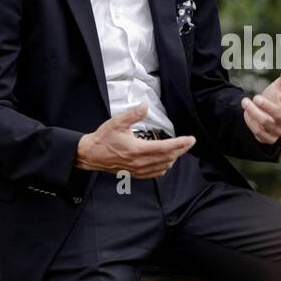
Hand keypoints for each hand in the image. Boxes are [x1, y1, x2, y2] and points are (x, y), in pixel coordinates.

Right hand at [74, 103, 194, 177]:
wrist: (91, 155)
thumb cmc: (103, 138)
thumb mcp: (117, 122)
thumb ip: (133, 114)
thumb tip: (145, 106)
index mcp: (137, 149)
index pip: (165, 147)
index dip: (180, 144)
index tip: (190, 139)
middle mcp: (139, 162)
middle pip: (168, 158)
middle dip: (181, 150)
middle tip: (189, 142)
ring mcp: (138, 169)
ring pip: (163, 166)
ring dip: (173, 158)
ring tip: (179, 149)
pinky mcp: (135, 173)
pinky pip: (155, 173)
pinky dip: (164, 167)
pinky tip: (166, 161)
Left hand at [242, 63, 280, 144]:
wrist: (264, 113)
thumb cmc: (274, 98)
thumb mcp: (279, 87)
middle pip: (279, 115)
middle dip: (266, 106)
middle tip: (256, 97)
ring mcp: (278, 130)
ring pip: (266, 123)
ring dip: (254, 112)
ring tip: (244, 102)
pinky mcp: (269, 138)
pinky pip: (259, 133)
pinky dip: (251, 123)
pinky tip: (246, 113)